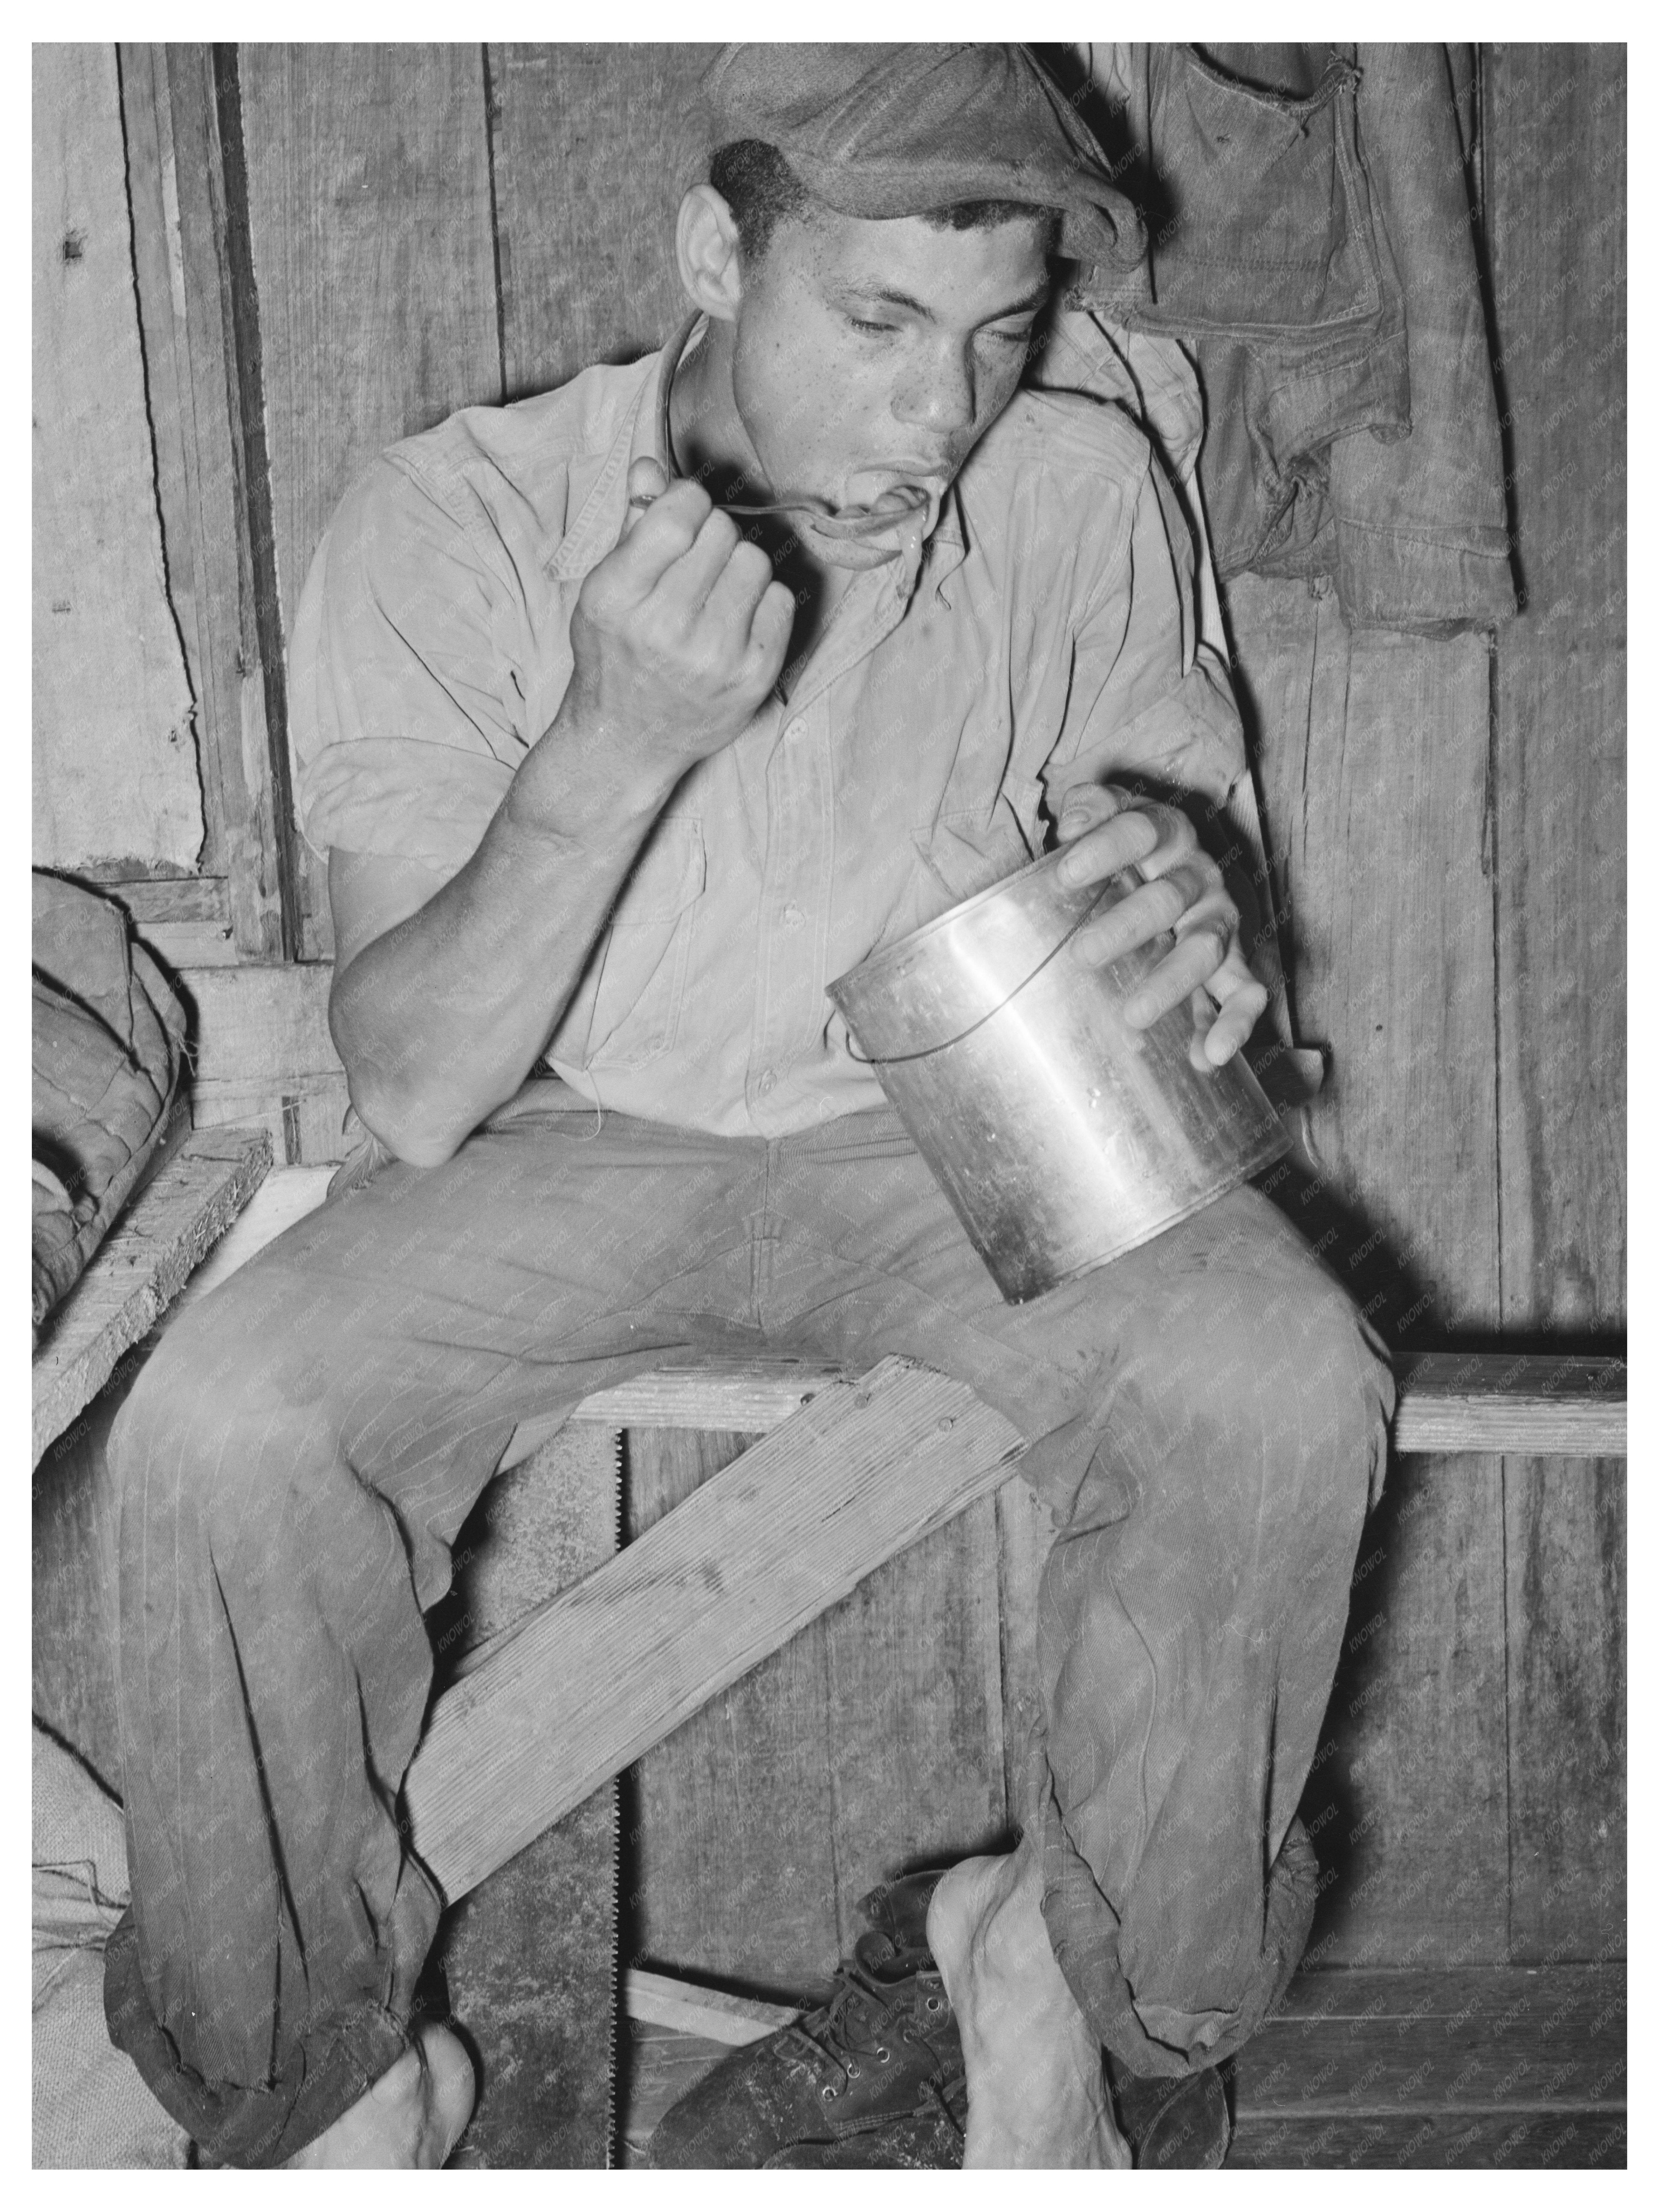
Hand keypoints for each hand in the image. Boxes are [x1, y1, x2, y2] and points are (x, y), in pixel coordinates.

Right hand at [555, 457, 795, 774]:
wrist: (628, 741)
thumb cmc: (615, 656)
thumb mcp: (604, 589)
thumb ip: (631, 526)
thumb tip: (652, 467)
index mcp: (618, 596)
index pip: (680, 510)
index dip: (685, 504)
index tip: (679, 520)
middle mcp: (666, 627)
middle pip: (722, 531)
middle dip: (711, 537)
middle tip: (695, 566)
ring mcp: (714, 656)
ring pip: (755, 561)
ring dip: (738, 567)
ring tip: (715, 594)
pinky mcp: (754, 676)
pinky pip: (782, 601)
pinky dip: (763, 602)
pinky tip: (736, 621)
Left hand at [1053, 782, 1268, 1069]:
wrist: (1180, 864)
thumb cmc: (1132, 846)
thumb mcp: (1111, 813)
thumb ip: (1091, 809)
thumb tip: (1072, 823)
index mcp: (1168, 835)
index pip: (1141, 831)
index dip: (1105, 849)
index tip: (1064, 874)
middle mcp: (1199, 878)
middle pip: (1168, 898)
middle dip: (1128, 926)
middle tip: (1083, 955)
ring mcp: (1219, 922)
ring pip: (1205, 951)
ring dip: (1170, 984)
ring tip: (1133, 1015)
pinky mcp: (1236, 963)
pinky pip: (1244, 994)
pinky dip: (1232, 1026)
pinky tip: (1205, 1057)